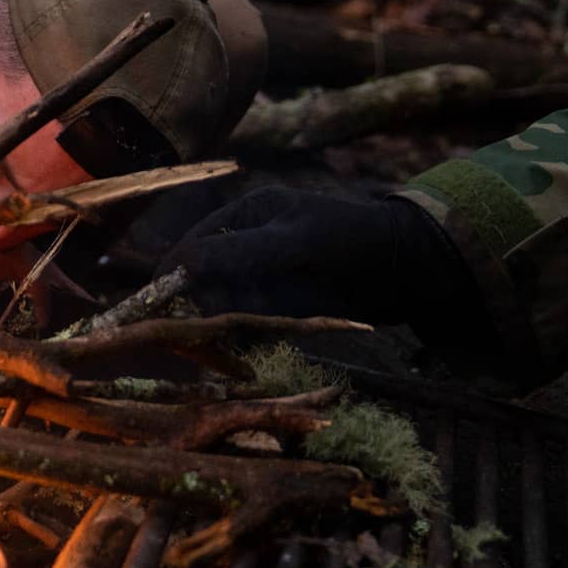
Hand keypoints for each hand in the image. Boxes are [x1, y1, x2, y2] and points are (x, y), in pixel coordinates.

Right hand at [161, 186, 476, 335]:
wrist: (409, 270)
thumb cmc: (353, 240)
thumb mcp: (295, 240)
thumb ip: (240, 252)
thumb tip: (179, 265)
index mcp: (244, 216)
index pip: (191, 248)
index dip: (173, 277)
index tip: (158, 308)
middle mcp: (246, 246)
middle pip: (202, 283)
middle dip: (199, 309)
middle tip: (205, 334)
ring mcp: (263, 279)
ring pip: (223, 308)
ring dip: (224, 328)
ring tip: (237, 345)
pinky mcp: (280, 308)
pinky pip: (248, 326)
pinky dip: (246, 339)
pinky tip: (251, 351)